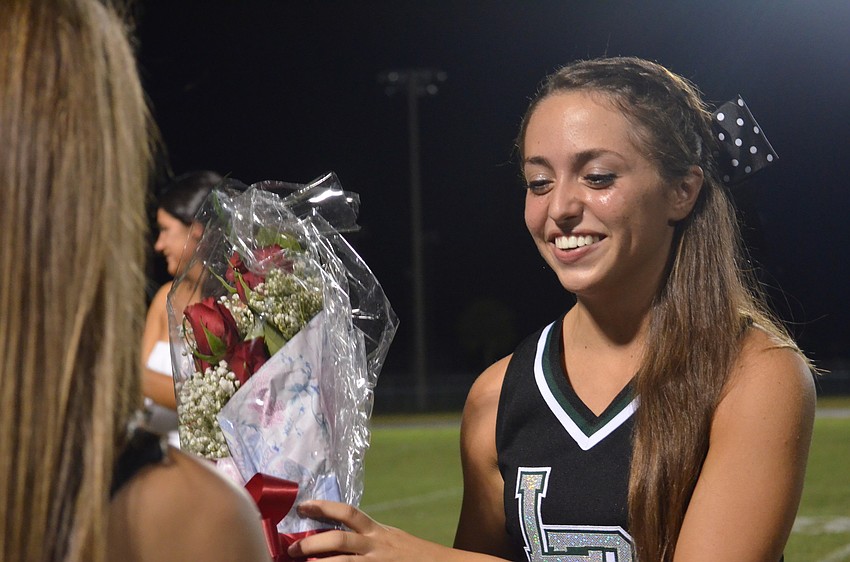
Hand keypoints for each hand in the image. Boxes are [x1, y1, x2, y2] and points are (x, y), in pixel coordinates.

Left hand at [288, 500, 482, 561]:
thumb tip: (334, 535)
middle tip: (291, 548)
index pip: (348, 513)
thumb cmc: (412, 555)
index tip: (303, 506)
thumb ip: (367, 536)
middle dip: (313, 542)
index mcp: (377, 532)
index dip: (323, 507)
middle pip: (340, 539)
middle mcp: (377, 546)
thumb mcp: (390, 539)